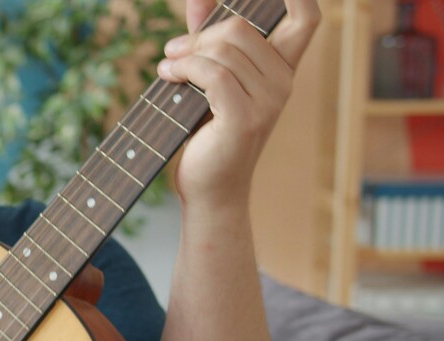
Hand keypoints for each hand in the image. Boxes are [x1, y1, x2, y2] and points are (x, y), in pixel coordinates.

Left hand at [158, 0, 319, 211]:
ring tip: (167, 68)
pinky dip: (184, 69)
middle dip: (198, 35)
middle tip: (173, 51)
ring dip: (184, 54)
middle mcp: (283, 83)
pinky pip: (213, 74)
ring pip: (223, 50)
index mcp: (282, 69)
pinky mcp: (245, 119)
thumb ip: (206, 37)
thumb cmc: (207, 133)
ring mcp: (269, 102)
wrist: (209, 188)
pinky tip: (168, 76)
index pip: (308, 17)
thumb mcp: (208, 78)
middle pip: (240, 28)